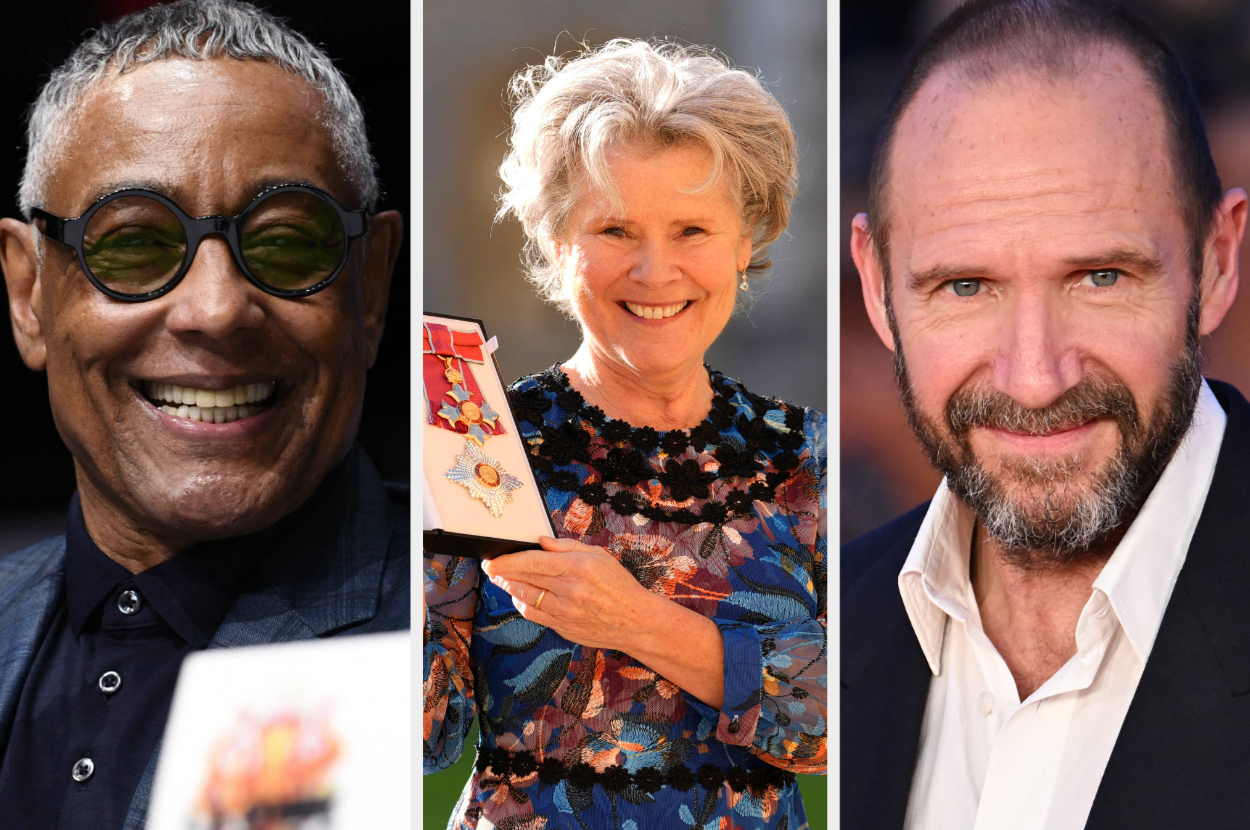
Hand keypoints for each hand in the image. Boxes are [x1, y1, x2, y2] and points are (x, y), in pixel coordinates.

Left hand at [482, 536, 652, 651]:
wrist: (636, 621)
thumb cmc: (619, 586)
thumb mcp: (600, 556)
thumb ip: (568, 546)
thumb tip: (541, 541)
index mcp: (578, 567)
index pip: (533, 561)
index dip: (508, 561)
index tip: (493, 560)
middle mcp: (569, 590)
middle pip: (525, 579)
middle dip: (503, 573)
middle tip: (491, 568)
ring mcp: (565, 611)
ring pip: (525, 598)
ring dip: (509, 588)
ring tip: (501, 580)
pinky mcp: (563, 627)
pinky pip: (534, 615)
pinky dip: (522, 604)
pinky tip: (519, 597)